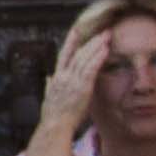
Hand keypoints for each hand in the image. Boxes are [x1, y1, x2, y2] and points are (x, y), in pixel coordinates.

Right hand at [38, 6, 111, 129]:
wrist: (55, 125)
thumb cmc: (53, 115)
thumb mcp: (48, 97)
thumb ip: (49, 86)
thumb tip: (48, 79)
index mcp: (57, 77)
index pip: (64, 55)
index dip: (70, 41)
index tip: (77, 30)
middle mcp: (64, 76)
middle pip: (78, 53)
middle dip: (91, 41)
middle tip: (103, 32)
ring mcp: (73, 81)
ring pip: (85, 58)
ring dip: (97, 46)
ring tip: (107, 37)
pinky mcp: (82, 87)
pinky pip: (91, 68)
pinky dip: (98, 58)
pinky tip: (105, 50)